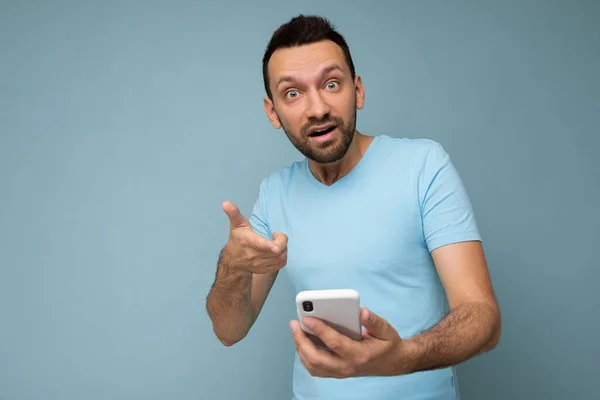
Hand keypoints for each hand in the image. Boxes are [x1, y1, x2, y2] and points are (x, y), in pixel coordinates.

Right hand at [222, 201, 287, 273]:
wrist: (233, 262)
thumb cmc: (237, 240)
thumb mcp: (236, 225)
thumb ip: (234, 213)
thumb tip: (226, 203)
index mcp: (248, 242)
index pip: (262, 244)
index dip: (272, 244)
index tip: (277, 241)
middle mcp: (255, 255)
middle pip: (277, 250)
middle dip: (281, 240)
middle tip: (276, 235)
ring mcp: (260, 264)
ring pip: (281, 257)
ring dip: (283, 248)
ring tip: (276, 243)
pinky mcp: (265, 270)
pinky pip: (281, 264)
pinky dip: (283, 256)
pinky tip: (277, 251)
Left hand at [290, 307, 410, 377]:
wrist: (393, 363)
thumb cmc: (388, 344)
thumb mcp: (386, 330)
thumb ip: (374, 321)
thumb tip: (362, 312)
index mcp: (360, 355)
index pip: (334, 343)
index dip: (319, 330)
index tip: (307, 318)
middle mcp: (347, 366)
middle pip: (317, 359)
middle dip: (301, 341)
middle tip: (294, 324)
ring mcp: (341, 372)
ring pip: (313, 366)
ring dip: (301, 348)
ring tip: (296, 330)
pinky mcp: (337, 372)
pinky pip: (315, 368)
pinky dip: (305, 355)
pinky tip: (303, 341)